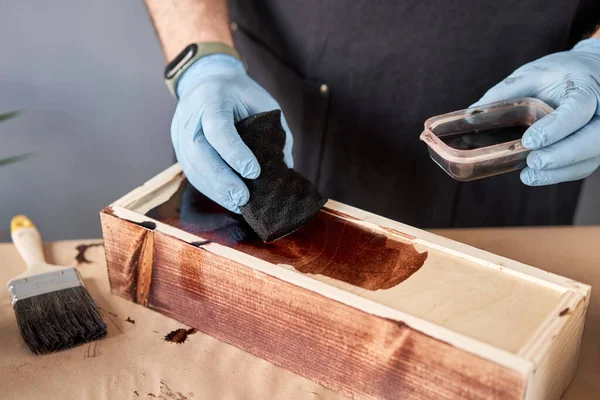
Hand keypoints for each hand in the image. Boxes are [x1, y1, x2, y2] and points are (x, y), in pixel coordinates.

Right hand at [172, 54, 293, 212]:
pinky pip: (191, 172)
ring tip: (238, 205)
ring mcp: (180, 132)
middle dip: (222, 179)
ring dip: (216, 190)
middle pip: (199, 152)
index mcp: (213, 98)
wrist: (207, 80)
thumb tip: (284, 168)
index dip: (234, 152)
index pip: (218, 128)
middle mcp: (191, 116)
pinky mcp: (178, 147)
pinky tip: (227, 200)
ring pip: (192, 167)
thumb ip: (275, 132)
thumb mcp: (263, 103)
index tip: (254, 172)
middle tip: (244, 198)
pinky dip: (210, 189)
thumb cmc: (241, 94)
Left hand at [472, 38, 599, 185]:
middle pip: (592, 140)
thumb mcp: (532, 74)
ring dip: (559, 171)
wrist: (592, 73)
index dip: (556, 128)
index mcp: (586, 87)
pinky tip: (536, 175)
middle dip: (562, 156)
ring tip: (529, 175)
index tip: (529, 141)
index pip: (578, 110)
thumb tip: (470, 114)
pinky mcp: (595, 148)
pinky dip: (560, 174)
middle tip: (532, 164)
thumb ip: (506, 92)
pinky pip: (583, 166)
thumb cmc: (559, 73)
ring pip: (589, 159)